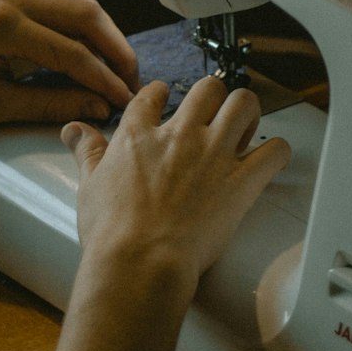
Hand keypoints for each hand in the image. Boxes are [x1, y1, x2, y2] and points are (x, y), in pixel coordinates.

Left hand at [0, 0, 138, 126]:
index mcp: (4, 26)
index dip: (104, 78)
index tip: (123, 99)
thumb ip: (52, 104)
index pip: (73, 52)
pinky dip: (79, 26)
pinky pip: (56, 4)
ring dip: (101, 33)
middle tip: (131, 78)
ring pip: (75, 3)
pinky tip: (89, 51)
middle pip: (85, 14)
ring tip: (116, 66)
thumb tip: (96, 106)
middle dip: (115, 47)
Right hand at [60, 74, 291, 296]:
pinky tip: (269, 158)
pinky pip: (274, 151)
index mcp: (139, 134)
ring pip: (244, 104)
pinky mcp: (241, 182)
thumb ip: (87, 151)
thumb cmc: (113, 232)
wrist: (140, 261)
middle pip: (208, 89)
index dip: (161, 94)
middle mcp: (180, 135)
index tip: (165, 99)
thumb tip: (74, 130)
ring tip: (244, 128)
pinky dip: (277, 152)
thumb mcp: (89, 185)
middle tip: (214, 115)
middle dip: (213, 97)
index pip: (153, 95)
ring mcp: (213, 155)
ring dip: (248, 112)